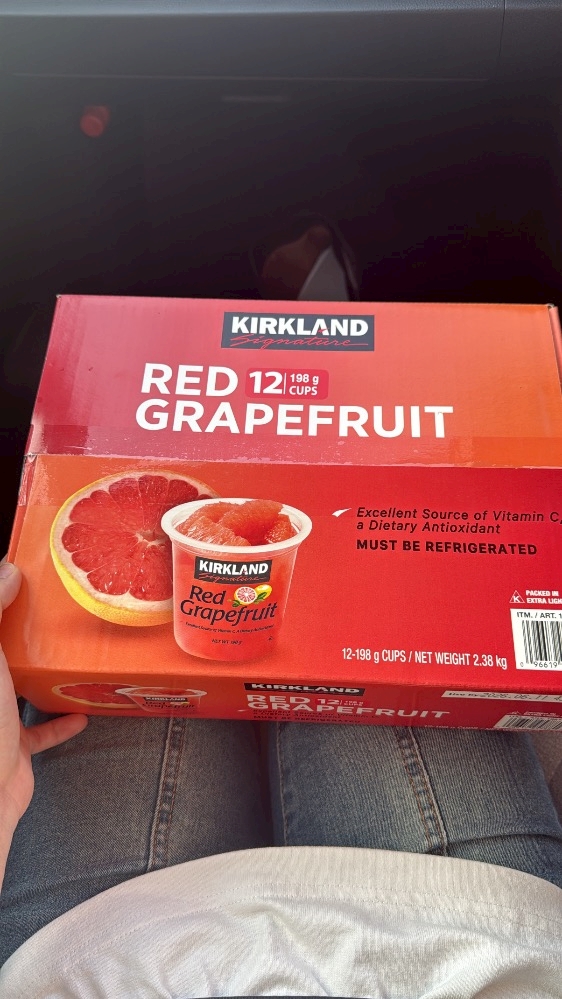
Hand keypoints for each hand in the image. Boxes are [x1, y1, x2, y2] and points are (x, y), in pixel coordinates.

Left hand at [0, 563, 87, 842]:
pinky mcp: (12, 749)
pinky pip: (39, 730)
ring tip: (74, 655)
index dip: (5, 604)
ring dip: (45, 677)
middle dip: (27, 637)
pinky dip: (61, 722)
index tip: (28, 580)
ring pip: (19, 690)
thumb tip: (7, 569)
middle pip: (4, 656)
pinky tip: (82, 712)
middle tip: (58, 614)